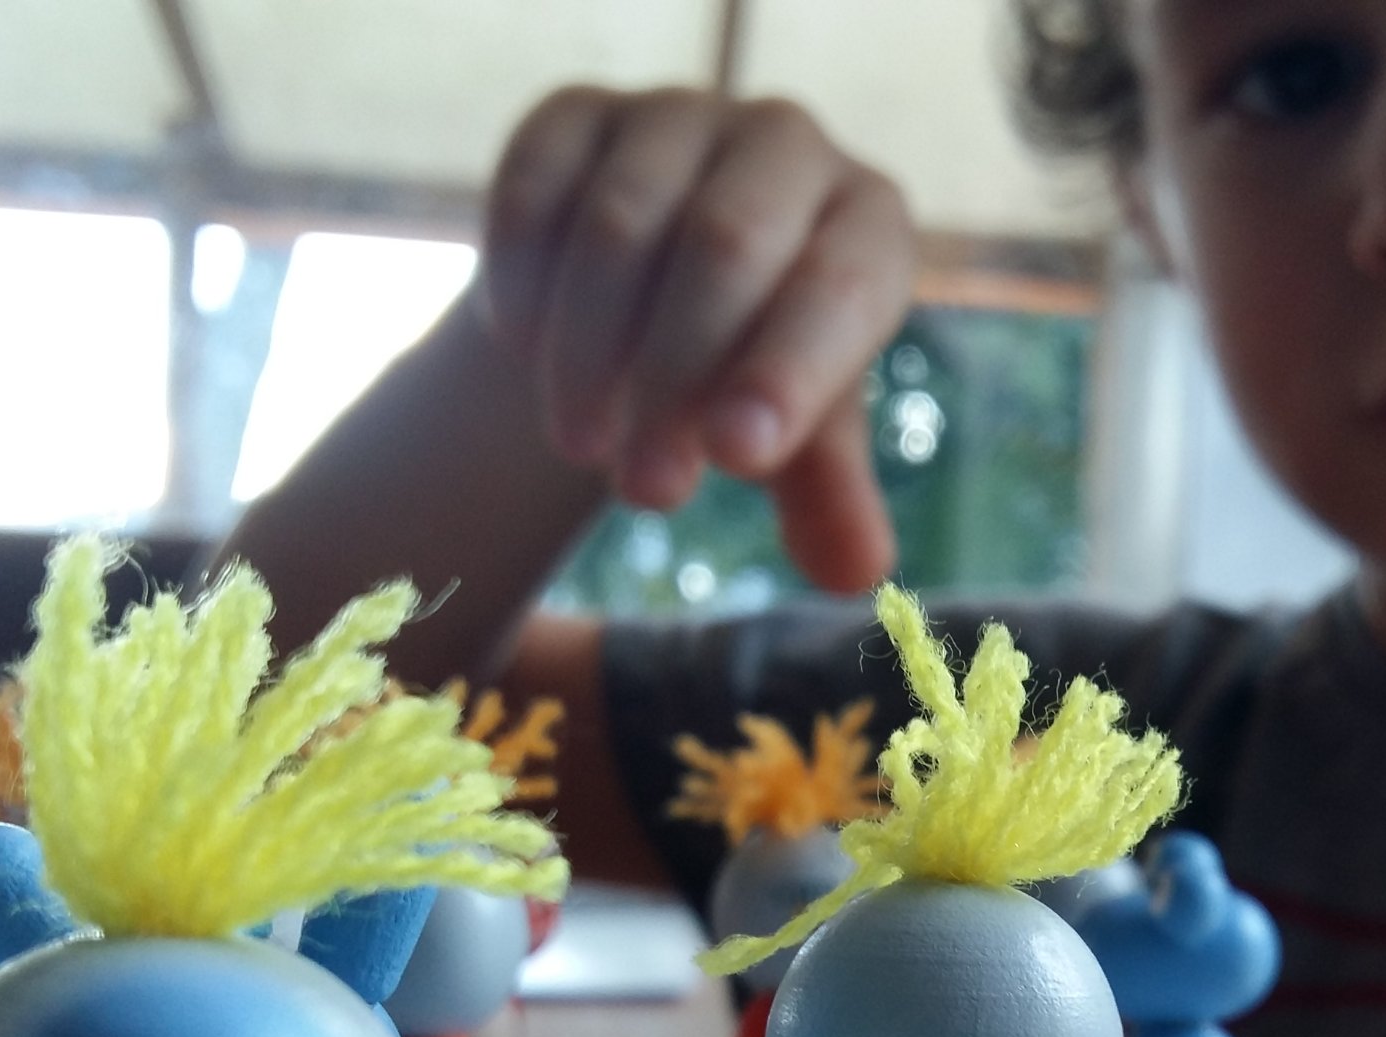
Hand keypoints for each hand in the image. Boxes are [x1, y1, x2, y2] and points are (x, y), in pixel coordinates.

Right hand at [475, 88, 915, 591]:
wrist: (647, 296)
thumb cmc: (749, 370)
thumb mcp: (797, 438)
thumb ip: (828, 496)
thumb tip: (855, 574)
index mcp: (868, 223)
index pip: (838, 287)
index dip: (787, 371)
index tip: (734, 457)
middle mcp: (787, 146)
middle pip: (727, 246)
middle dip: (677, 377)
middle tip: (645, 491)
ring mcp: (679, 117)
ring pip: (623, 221)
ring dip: (591, 347)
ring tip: (579, 444)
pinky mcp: (579, 113)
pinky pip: (537, 181)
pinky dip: (522, 270)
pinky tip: (518, 344)